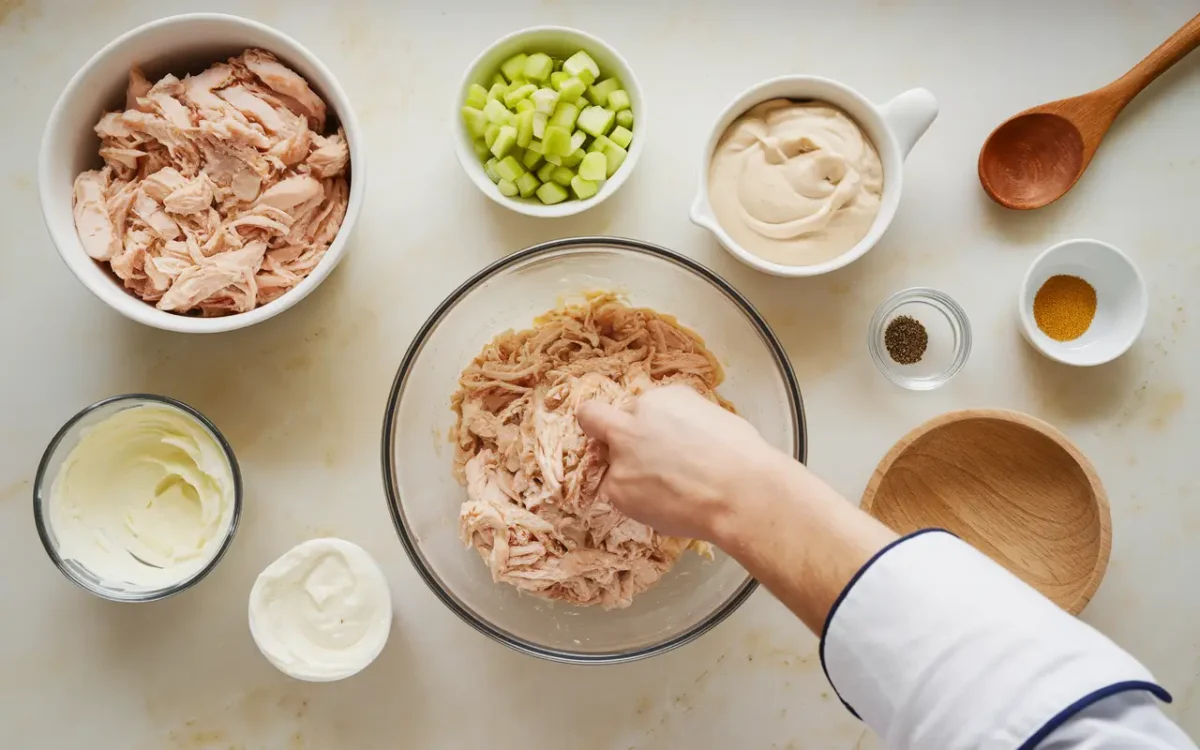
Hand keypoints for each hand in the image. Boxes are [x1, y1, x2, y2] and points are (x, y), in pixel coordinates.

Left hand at [576, 385, 784, 541]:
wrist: (740, 492)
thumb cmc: (740, 455)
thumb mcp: (708, 415)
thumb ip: (675, 418)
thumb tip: (668, 430)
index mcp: (657, 399)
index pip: (628, 403)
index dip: (631, 417)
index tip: (638, 429)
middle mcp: (631, 422)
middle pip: (595, 420)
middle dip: (602, 431)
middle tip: (627, 453)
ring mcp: (620, 456)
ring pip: (611, 463)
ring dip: (629, 474)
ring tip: (666, 491)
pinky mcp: (617, 489)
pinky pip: (619, 493)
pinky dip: (636, 500)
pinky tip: (666, 505)